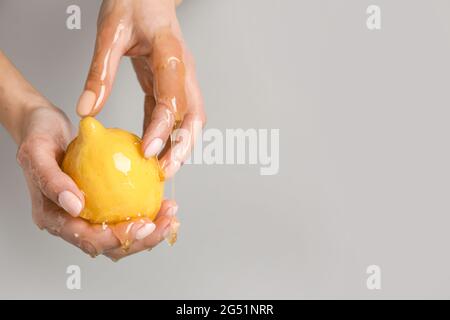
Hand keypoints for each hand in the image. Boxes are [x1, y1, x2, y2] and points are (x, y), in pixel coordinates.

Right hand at [17, 106, 177, 260]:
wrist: (45, 126)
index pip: (88, 239)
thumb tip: (74, 205)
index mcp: (54, 218)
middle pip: (110, 246)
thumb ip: (51, 179)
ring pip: (121, 235)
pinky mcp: (101, 204)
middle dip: (143, 240)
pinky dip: (146, 212)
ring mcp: (87, 215)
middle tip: (167, 222)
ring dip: (149, 230)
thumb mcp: (37, 151)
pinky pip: (125, 214)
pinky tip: (163, 203)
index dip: (118, 238)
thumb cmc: (38, 137)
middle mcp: (71, 222)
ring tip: (170, 214)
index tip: (144, 224)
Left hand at [76, 0, 205, 177]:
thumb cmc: (133, 3)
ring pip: (189, 119)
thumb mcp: (109, 33)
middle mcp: (183, 70)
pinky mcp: (171, 84)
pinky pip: (172, 114)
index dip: (163, 128)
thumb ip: (100, 72)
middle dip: (183, 146)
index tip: (147, 151)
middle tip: (165, 171)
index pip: (173, 98)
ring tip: (161, 168)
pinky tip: (150, 148)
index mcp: (171, 53)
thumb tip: (88, 110)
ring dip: (179, 145)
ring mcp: (181, 78)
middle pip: (193, 116)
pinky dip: (165, 134)